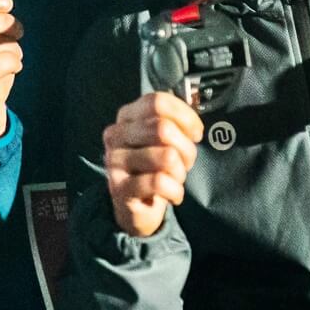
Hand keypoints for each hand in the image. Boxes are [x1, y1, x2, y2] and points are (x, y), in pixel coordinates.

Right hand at [102, 92, 203, 236]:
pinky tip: (172, 195)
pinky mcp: (119, 187)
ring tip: (176, 179)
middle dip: (186, 148)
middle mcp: (116, 135)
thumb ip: (175, 124)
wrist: (136, 206)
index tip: (196, 133)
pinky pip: (159, 182)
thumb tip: (193, 122)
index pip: (157, 103)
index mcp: (126, 116)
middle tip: (187, 162)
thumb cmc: (155, 168)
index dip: (184, 116)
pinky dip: (175, 191)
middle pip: (163, 128)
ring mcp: (114, 161)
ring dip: (180, 172)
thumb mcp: (163, 140)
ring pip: (165, 156)